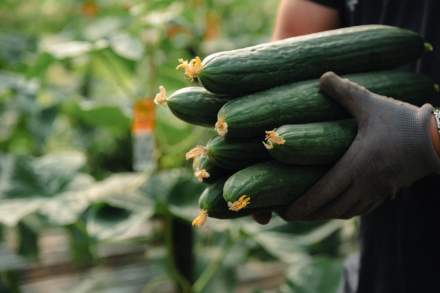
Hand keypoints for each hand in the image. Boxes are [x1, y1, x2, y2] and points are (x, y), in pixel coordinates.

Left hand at [254, 71, 439, 222]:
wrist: (439, 141)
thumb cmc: (404, 121)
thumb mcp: (371, 103)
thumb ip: (345, 91)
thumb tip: (321, 77)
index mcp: (357, 165)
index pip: (322, 194)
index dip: (300, 206)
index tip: (282, 212)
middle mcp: (365, 184)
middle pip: (330, 210)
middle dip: (306, 215)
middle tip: (287, 212)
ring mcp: (378, 191)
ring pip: (345, 213)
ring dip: (323, 215)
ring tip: (307, 211)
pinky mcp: (387, 192)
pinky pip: (360, 209)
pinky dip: (343, 211)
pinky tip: (335, 206)